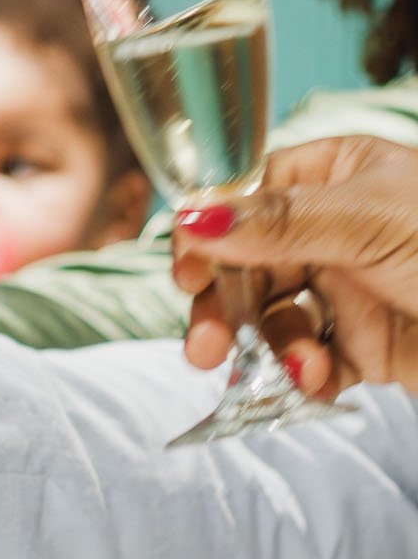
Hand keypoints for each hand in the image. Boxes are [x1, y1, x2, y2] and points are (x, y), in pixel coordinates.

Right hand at [174, 135, 417, 395]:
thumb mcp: (372, 223)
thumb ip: (277, 222)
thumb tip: (190, 215)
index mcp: (342, 175)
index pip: (248, 196)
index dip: (211, 234)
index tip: (187, 271)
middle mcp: (339, 228)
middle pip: (247, 263)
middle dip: (227, 307)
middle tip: (205, 347)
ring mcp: (349, 288)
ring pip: (271, 316)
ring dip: (272, 347)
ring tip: (297, 368)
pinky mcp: (363, 344)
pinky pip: (306, 358)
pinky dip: (303, 374)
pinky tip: (320, 382)